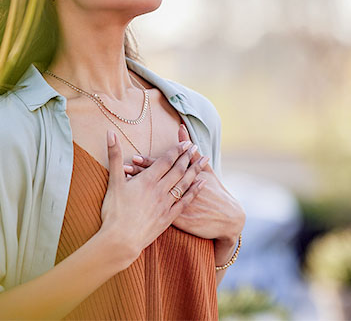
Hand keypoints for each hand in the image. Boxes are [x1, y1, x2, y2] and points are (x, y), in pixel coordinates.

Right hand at [100, 129, 205, 267]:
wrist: (121, 240)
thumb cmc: (114, 212)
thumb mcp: (113, 182)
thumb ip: (114, 156)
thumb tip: (110, 132)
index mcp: (147, 180)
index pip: (165, 161)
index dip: (176, 150)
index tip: (186, 143)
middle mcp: (160, 190)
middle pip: (178, 170)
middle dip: (188, 157)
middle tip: (196, 147)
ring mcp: (166, 204)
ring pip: (184, 184)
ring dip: (195, 170)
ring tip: (204, 160)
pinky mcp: (168, 218)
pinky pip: (185, 201)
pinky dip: (195, 191)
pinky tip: (202, 184)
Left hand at [125, 124, 245, 244]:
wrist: (226, 219)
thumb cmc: (216, 192)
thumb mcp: (206, 171)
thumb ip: (191, 151)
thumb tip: (181, 128)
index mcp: (185, 178)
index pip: (163, 168)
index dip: (148, 163)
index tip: (134, 156)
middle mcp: (178, 191)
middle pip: (156, 181)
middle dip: (139, 174)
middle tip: (123, 168)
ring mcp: (176, 207)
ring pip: (153, 196)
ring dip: (138, 190)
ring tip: (124, 183)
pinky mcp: (176, 221)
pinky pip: (156, 213)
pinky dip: (145, 208)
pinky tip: (132, 205)